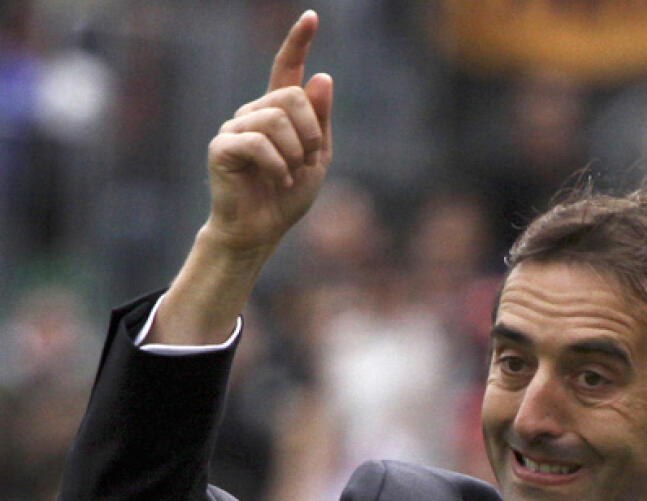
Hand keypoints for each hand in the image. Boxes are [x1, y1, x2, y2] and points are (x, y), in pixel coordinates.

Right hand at [203, 10, 332, 257]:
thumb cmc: (287, 195)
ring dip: (295, 152)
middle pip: (292, 96)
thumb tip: (321, 76)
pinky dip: (277, 164)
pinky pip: (258, 142)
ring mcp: (234, 128)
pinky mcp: (222, 148)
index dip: (298, 42)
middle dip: (311, 131)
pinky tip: (276, 179)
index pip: (286, 68)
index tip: (311, 17)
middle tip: (308, 159)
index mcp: (278, 112)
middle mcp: (253, 113)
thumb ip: (321, 120)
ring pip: (277, 119)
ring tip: (289, 174)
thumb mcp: (318, 157)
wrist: (262, 230)